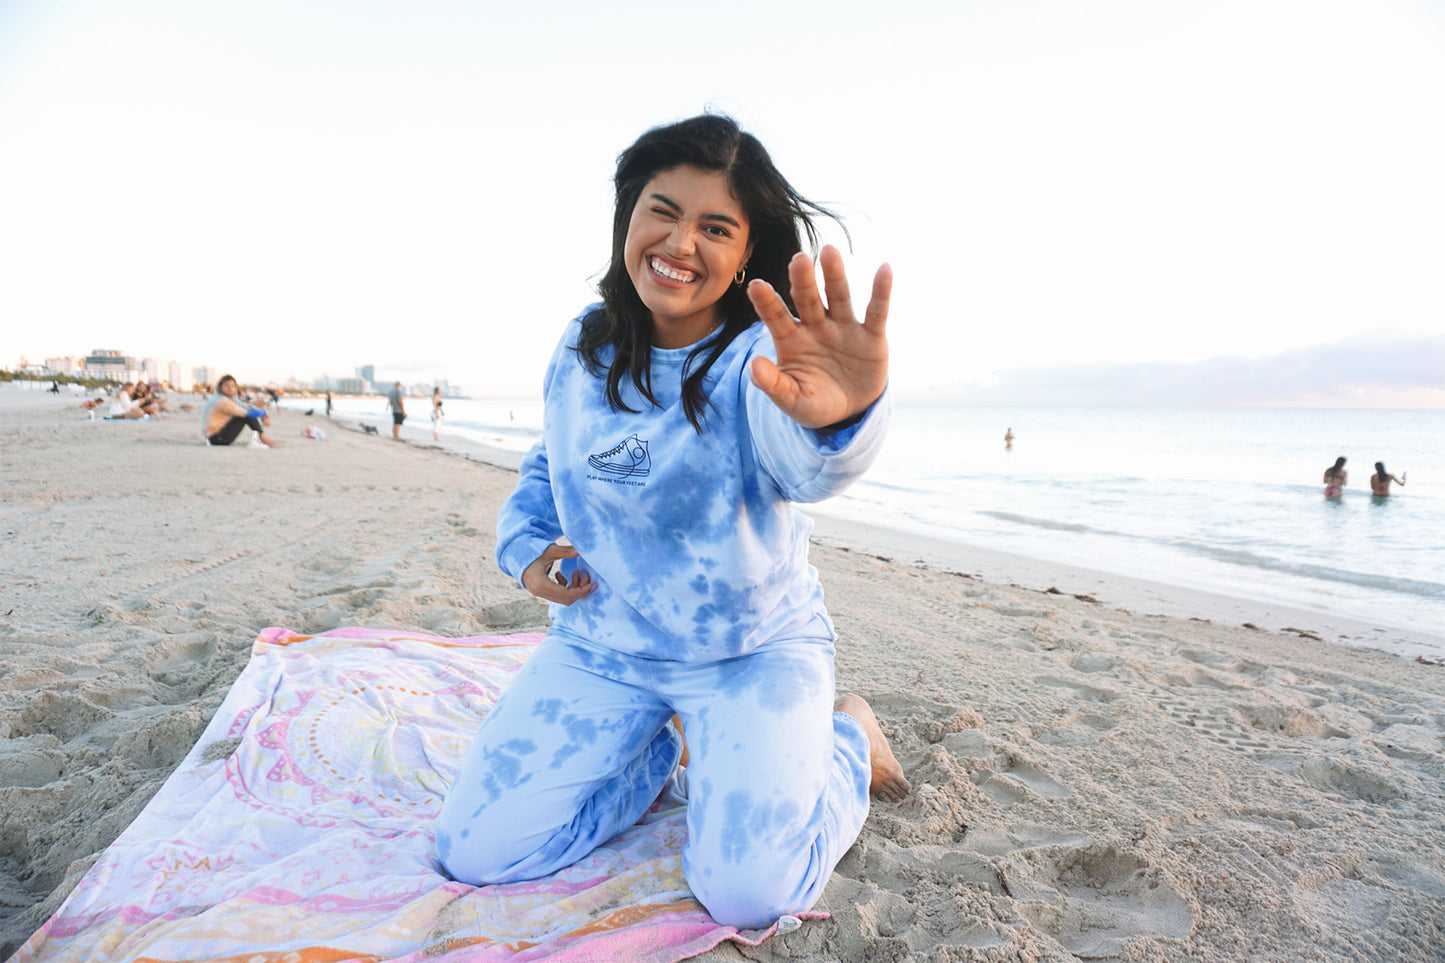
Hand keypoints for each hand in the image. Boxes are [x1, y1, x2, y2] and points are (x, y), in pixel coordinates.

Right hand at [521, 542, 594, 605]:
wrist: (515, 555)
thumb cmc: (531, 551)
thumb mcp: (549, 550)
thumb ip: (565, 551)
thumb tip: (580, 550)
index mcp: (541, 584)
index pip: (566, 595)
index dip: (582, 591)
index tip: (593, 584)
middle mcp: (539, 592)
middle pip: (566, 599)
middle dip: (580, 589)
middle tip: (587, 576)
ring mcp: (539, 593)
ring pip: (562, 598)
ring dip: (573, 587)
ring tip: (577, 573)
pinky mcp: (540, 591)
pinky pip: (557, 594)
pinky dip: (564, 587)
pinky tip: (561, 575)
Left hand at [746, 245, 890, 428]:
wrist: (849, 413)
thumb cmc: (814, 402)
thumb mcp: (792, 400)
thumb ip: (773, 384)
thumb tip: (753, 366)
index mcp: (791, 340)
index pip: (776, 318)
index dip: (766, 303)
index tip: (756, 286)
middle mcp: (816, 326)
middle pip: (807, 299)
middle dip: (803, 281)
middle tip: (798, 259)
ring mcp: (843, 327)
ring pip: (838, 297)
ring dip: (835, 276)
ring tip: (830, 252)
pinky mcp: (871, 335)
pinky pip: (876, 311)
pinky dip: (881, 291)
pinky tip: (884, 269)